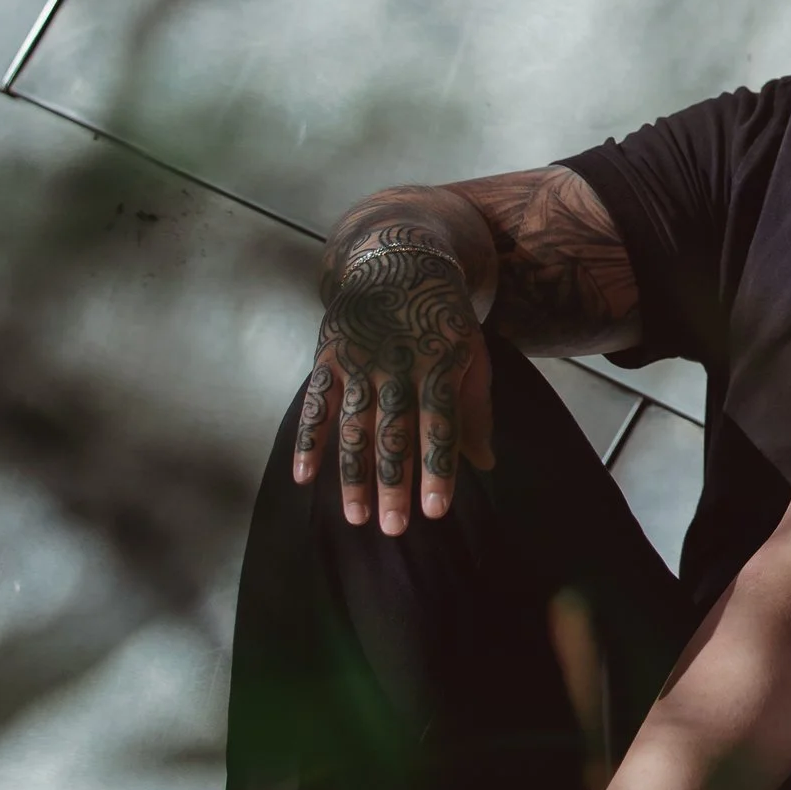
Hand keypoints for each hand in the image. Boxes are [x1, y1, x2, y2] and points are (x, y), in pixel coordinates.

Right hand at [294, 208, 495, 531]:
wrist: (400, 260)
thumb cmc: (443, 320)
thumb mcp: (471, 354)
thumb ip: (475, 408)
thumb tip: (485, 464)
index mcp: (440, 364)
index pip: (441, 427)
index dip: (438, 471)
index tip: (435, 513)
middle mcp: (398, 364)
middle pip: (395, 434)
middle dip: (394, 484)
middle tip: (392, 529)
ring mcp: (359, 360)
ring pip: (354, 427)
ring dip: (353, 475)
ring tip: (355, 517)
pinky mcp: (329, 355)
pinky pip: (316, 405)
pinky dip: (308, 442)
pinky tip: (304, 478)